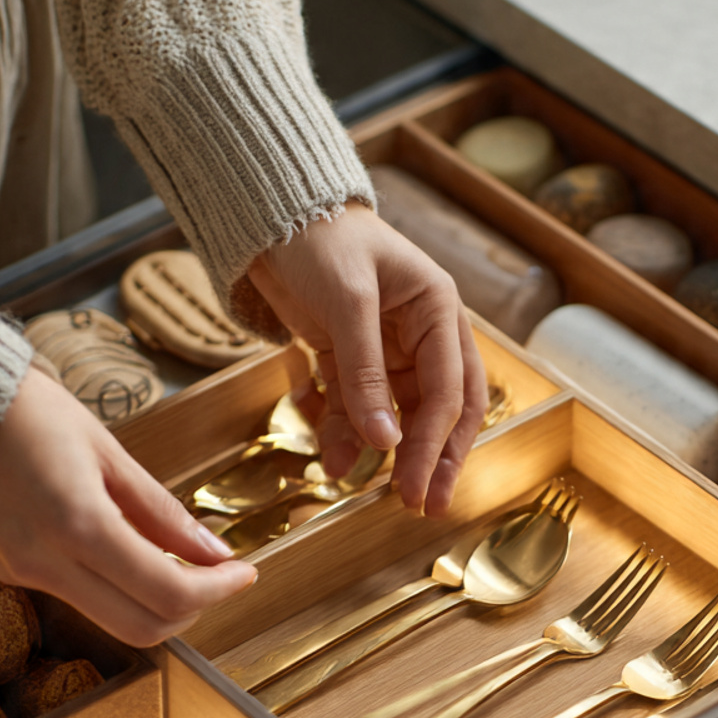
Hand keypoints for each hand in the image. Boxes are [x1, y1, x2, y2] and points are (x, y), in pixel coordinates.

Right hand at [0, 367, 256, 645]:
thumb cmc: (22, 411)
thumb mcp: (107, 451)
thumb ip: (162, 512)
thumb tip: (214, 551)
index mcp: (79, 525)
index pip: (168, 593)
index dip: (218, 591)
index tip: (244, 572)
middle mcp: (46, 562)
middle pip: (143, 628)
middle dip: (194, 609)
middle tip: (220, 577)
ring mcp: (23, 573)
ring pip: (112, 622)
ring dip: (159, 604)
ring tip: (183, 564)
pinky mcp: (9, 572)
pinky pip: (81, 600)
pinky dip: (121, 590)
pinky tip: (136, 555)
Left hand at [248, 203, 486, 516]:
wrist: (268, 213)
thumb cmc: (320, 238)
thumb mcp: (346, 304)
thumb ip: (365, 376)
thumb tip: (385, 442)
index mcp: (438, 312)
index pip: (449, 391)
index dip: (434, 444)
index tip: (416, 487)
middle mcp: (422, 335)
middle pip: (439, 411)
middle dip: (431, 459)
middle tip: (423, 505)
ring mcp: (387, 351)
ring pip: (398, 416)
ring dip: (384, 452)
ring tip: (374, 492)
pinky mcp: (351, 360)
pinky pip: (355, 408)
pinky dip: (345, 434)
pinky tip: (333, 460)